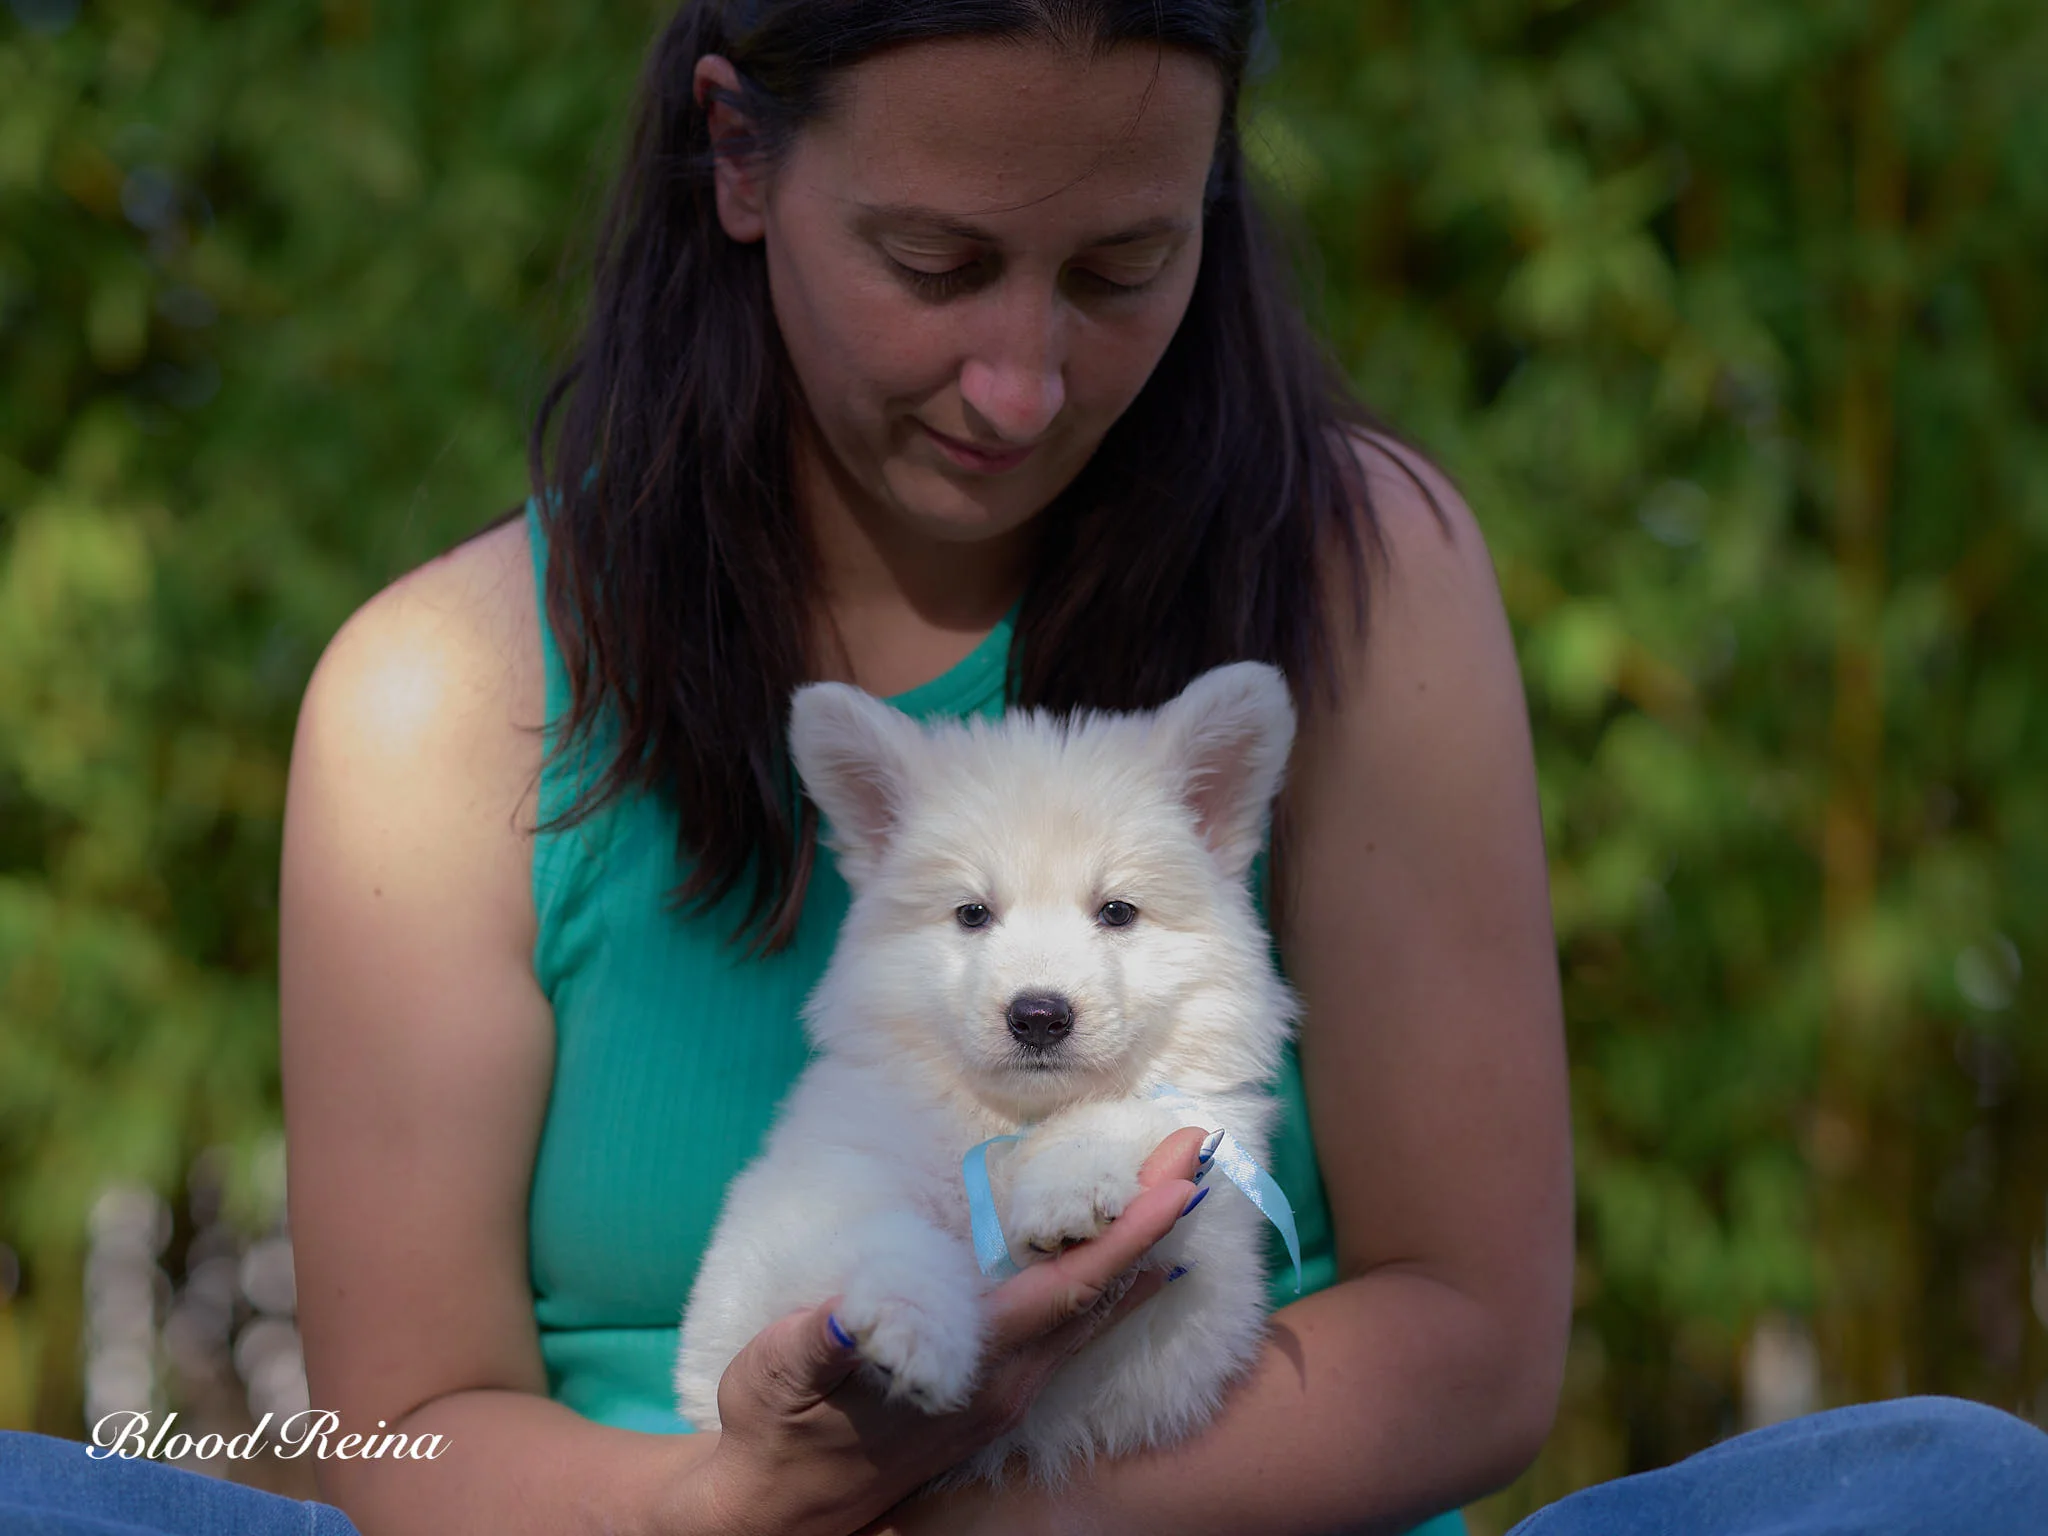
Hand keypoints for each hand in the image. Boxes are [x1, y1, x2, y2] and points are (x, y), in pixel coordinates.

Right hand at [689, 1126, 1206, 1535]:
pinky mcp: (995, 1398)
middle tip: (1200, 1154)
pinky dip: (1106, 1285)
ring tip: (1181, 1193)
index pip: (1067, 1293)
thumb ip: (824, 1344)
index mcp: (970, 1370)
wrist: (778, 1512)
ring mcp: (1006, 1396)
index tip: (1175, 1188)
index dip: (1124, 1239)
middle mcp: (1007, 1386)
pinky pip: (1070, 1331)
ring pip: (1092, 1316)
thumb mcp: (781, 1377)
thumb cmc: (777, 1430)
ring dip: (1139, 1252)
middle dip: (1155, 1225)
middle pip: (1100, 1296)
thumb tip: (857, 1320)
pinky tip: (1128, 1268)